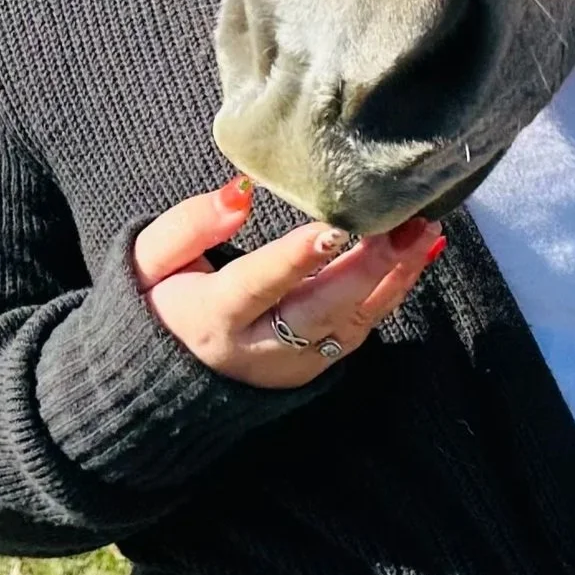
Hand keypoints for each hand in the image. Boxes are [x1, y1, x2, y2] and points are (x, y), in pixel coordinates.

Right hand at [130, 176, 444, 389]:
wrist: (160, 380)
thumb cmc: (158, 298)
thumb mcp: (149, 258)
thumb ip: (190, 225)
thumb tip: (240, 193)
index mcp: (212, 316)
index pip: (259, 283)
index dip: (297, 257)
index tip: (335, 228)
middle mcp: (258, 347)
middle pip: (322, 309)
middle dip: (371, 269)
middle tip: (409, 226)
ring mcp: (292, 363)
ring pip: (351, 322)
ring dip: (394, 279)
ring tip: (426, 233)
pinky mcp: (314, 366)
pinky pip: (358, 329)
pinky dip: (392, 294)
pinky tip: (418, 257)